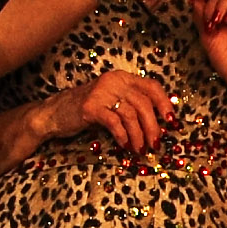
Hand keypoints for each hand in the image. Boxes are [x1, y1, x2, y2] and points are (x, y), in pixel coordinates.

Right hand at [37, 69, 174, 153]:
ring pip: (131, 115)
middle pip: (143, 104)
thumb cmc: (89, 109)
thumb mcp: (113, 101)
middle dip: (153, 127)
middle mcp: (113, 81)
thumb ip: (133, 105)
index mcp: (122, 78)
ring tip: (140, 149)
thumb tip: (159, 123)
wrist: (56, 113)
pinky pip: (114, 123)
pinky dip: (123, 136)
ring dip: (139, 136)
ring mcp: (101, 93)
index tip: (171, 121)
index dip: (164, 103)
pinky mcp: (90, 107)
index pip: (151, 86)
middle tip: (155, 144)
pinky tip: (124, 145)